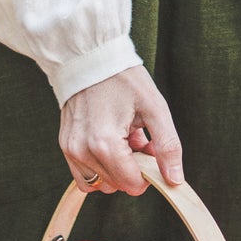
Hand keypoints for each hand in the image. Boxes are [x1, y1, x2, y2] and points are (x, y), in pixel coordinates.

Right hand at [58, 63, 183, 196]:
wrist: (90, 56)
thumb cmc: (124, 79)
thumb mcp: (155, 108)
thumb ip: (168, 146)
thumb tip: (175, 181)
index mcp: (104, 143)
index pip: (131, 184)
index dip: (148, 172)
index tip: (151, 148)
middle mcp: (82, 151)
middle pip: (117, 184)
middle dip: (133, 168)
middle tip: (139, 137)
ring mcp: (70, 149)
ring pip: (101, 183)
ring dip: (116, 168)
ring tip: (123, 137)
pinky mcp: (65, 145)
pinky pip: (84, 175)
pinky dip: (100, 166)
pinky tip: (109, 141)